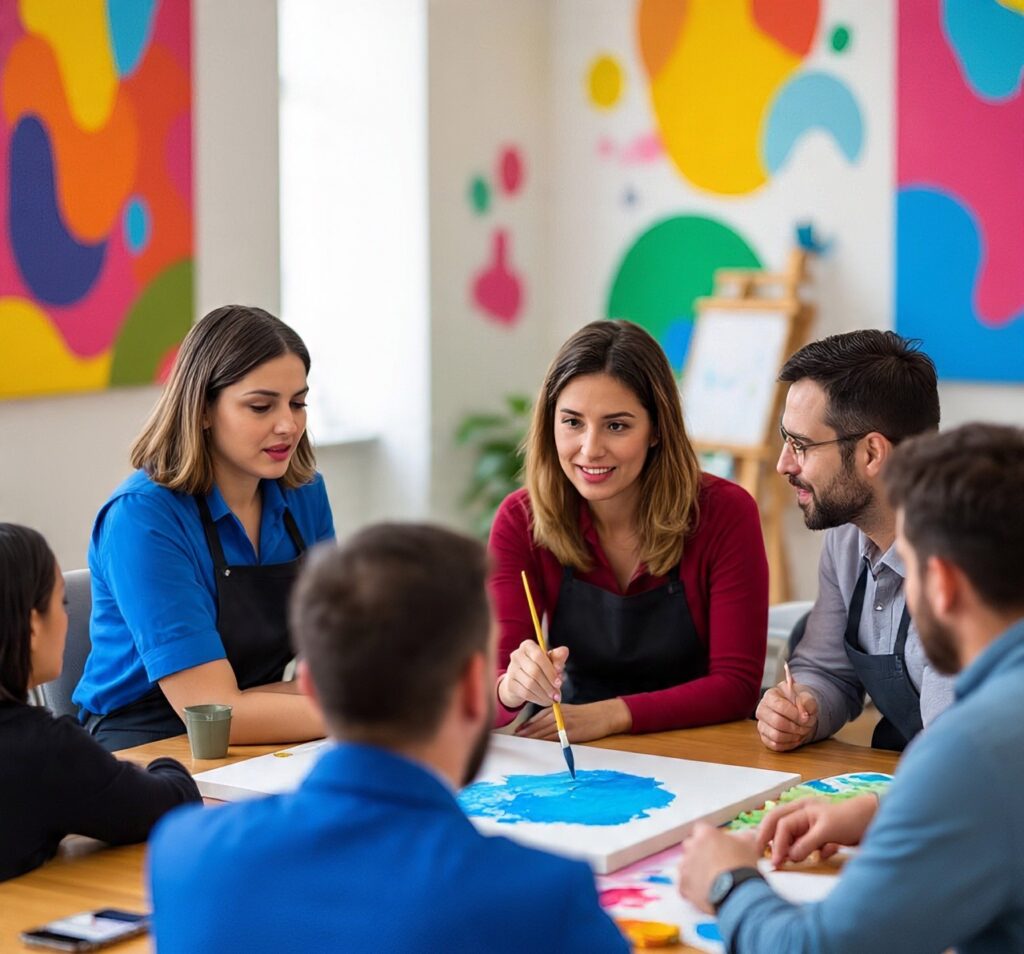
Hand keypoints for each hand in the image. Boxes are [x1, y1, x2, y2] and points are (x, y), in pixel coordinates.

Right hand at [498, 641, 568, 708]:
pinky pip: (525, 693)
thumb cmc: (539, 667)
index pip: (538, 656)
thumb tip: (564, 651)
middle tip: (557, 695)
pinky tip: (545, 701)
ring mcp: (511, 670)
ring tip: (553, 699)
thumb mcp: (550, 661)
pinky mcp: (510, 684)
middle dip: (548, 685)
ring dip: (544, 694)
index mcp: (527, 646)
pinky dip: (538, 699)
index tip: (559, 682)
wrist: (521, 681)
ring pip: (530, 684)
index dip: (550, 670)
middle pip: (534, 671)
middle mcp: (517, 655)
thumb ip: (558, 657)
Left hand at [514, 699, 631, 742]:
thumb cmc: (588, 715)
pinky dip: (546, 740)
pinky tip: (539, 743)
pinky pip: (556, 737)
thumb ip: (557, 716)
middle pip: (539, 723)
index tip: (519, 729)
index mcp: (559, 709)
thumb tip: (543, 726)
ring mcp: (565, 723)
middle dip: (527, 730)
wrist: (604, 715)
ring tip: (523, 740)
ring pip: (545, 730)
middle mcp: (560, 714)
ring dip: (533, 736)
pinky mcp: (571, 732)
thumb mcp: (570, 711)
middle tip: (516, 736)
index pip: (539, 716)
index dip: (528, 723)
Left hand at [677, 824, 759, 914]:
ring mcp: (686, 866)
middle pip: (691, 845)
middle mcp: (692, 847)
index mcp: (706, 834)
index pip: (701, 829)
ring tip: (709, 879)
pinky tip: (703, 891)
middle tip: (713, 862)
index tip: (716, 845)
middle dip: (699, 851)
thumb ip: (744, 836)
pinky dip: (691, 887)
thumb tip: (747, 835)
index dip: (709, 837)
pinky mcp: (684, 885)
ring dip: (694, 869)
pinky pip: (683, 884)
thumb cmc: (742, 866)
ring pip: (685, 865)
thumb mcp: (749, 845)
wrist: (737, 892)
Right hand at [755, 682, 818, 750]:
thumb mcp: (808, 698)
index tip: (806, 717)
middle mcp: (762, 709)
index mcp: (770, 695)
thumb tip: (804, 714)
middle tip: (806, 727)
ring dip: (793, 736)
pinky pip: (775, 745)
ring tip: (801, 732)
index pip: (780, 706)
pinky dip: (789, 744)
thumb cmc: (800, 704)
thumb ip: (808, 701)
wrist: (798, 712)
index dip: (795, 714)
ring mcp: (761, 724)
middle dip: (796, 727)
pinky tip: (795, 737)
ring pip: (776, 736)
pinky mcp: (764, 737)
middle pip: (777, 722)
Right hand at [756, 794, 877, 866]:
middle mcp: (802, 815)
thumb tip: (789, 856)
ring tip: (781, 861)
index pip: (782, 825)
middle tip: (760, 854)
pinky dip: (802, 852)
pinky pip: (803, 844)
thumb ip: (807, 843)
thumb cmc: (850, 819)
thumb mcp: (827, 830)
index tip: (776, 862)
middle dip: (768, 839)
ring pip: (789, 836)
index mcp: (802, 808)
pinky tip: (808, 858)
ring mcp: (810, 825)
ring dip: (786, 848)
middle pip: (778, 825)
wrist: (873, 821)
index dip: (777, 843)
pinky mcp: (819, 837)